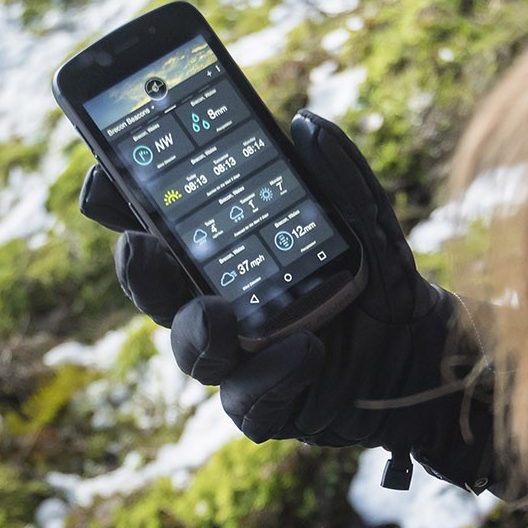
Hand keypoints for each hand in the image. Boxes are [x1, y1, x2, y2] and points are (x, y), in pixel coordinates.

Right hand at [79, 111, 507, 492]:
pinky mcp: (263, 402)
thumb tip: (304, 125)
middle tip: (138, 245)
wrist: (424, 349)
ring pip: (189, 346)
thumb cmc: (378, 277)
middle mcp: (211, 299)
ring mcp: (234, 354)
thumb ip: (340, 175)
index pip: (148, 219)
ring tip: (216, 315)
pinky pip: (248, 397)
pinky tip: (304, 349)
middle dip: (140, 267)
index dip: (115, 198)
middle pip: (154, 285)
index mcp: (215, 249)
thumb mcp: (368, 220)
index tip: (104, 173)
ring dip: (195, 329)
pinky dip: (271, 374)